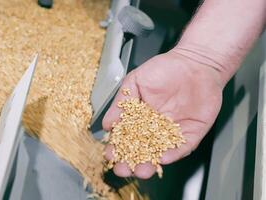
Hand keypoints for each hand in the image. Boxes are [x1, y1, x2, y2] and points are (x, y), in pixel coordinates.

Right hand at [103, 49, 223, 178]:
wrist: (194, 62)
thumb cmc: (164, 69)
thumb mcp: (135, 82)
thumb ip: (122, 103)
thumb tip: (108, 123)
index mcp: (139, 118)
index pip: (126, 137)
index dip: (118, 148)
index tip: (110, 155)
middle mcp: (155, 128)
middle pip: (142, 150)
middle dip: (131, 162)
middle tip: (123, 170)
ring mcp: (173, 132)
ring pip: (160, 152)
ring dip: (151, 163)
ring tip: (142, 170)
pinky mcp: (191, 133)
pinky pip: (182, 146)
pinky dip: (174, 153)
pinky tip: (163, 158)